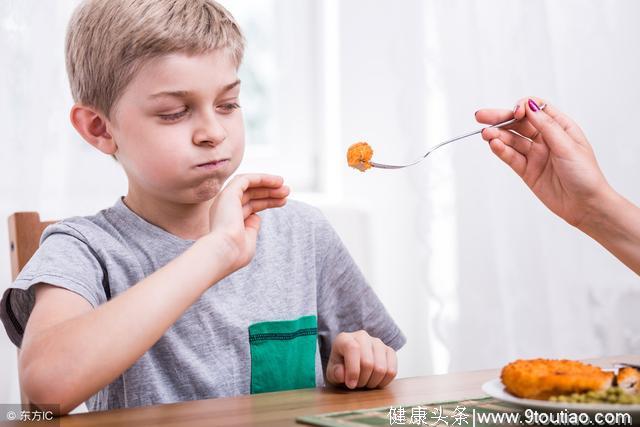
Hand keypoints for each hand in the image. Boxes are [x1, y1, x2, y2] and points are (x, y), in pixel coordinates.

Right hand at [208, 174, 288, 273]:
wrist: (225, 252)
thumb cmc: (236, 253)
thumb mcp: (249, 240)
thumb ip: (252, 227)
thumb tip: (257, 216)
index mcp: (228, 221)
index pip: (249, 205)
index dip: (267, 202)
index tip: (283, 201)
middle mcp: (224, 209)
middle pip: (250, 195)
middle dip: (269, 192)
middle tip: (287, 192)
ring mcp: (225, 200)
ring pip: (247, 185)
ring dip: (266, 183)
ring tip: (284, 185)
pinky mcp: (228, 193)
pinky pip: (246, 180)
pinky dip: (261, 178)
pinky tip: (277, 181)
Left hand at [325, 330, 396, 389]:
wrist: (351, 365)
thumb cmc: (340, 368)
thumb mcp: (332, 373)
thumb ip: (335, 373)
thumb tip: (342, 374)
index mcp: (344, 339)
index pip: (352, 349)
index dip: (353, 370)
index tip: (351, 384)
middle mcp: (362, 336)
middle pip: (368, 362)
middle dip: (362, 380)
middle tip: (357, 385)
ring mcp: (378, 343)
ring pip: (381, 368)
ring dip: (373, 382)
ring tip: (365, 382)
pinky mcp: (389, 351)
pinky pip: (392, 371)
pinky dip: (384, 381)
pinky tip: (375, 381)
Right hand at [476, 97, 611, 227]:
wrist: (585, 205)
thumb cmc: (585, 175)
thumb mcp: (568, 146)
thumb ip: (547, 126)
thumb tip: (531, 106)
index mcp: (560, 127)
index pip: (536, 109)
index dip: (522, 107)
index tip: (515, 113)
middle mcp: (546, 139)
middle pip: (518, 123)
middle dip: (500, 118)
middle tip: (481, 116)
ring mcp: (535, 155)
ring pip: (512, 140)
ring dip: (497, 135)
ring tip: (486, 134)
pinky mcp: (527, 170)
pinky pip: (511, 157)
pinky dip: (501, 150)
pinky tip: (494, 145)